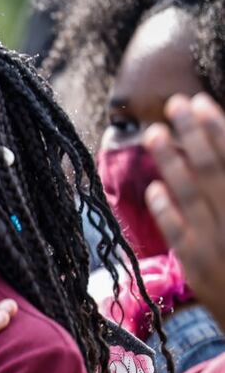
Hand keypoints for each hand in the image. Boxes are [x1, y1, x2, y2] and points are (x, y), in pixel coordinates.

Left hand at [144, 93, 224, 322]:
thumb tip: (217, 149)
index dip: (216, 128)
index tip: (199, 102)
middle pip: (213, 169)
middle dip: (192, 133)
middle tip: (173, 103)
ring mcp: (218, 246)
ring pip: (190, 196)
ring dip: (171, 161)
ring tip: (154, 133)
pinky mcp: (199, 270)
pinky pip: (179, 235)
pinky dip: (166, 211)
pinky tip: (155, 189)